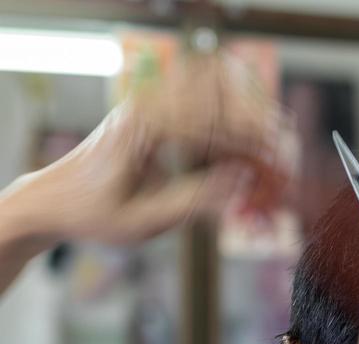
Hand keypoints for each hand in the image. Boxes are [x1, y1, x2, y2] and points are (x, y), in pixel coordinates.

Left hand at [7, 52, 297, 246]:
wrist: (54, 201)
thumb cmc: (92, 214)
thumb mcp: (145, 220)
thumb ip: (194, 200)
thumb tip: (240, 182)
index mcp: (142, 126)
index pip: (212, 120)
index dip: (252, 140)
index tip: (280, 159)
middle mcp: (145, 104)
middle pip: (217, 92)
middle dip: (256, 120)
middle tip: (284, 146)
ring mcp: (147, 104)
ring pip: (210, 87)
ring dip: (243, 113)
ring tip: (272, 142)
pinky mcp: (151, 113)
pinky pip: (198, 102)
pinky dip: (225, 120)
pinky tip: (245, 146)